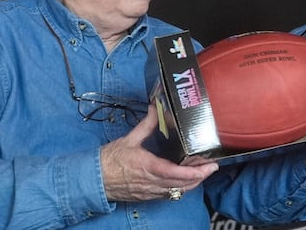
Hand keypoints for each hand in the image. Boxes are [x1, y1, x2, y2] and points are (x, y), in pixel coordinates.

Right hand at [100, 104, 218, 201]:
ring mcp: (150, 191)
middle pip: (182, 184)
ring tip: (203, 172)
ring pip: (177, 191)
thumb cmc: (109, 160)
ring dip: (192, 183)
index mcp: (147, 166)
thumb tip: (156, 108)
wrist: (93, 180)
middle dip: (200, 177)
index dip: (194, 172)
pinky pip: (169, 195)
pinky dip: (181, 188)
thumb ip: (147, 125)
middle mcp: (151, 182)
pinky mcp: (148, 196)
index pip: (175, 172)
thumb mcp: (129, 139)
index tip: (208, 167)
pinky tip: (187, 180)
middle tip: (212, 167)